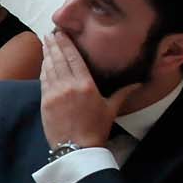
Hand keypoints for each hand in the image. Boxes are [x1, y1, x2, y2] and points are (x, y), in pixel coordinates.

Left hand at [39, 29, 128, 151]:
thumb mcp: (111, 109)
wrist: (76, 148)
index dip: (66, 44)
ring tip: (46, 43)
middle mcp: (68, 85)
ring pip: (49, 68)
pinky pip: (43, 80)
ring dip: (47, 54)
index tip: (60, 33)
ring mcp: (54, 92)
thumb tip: (138, 83)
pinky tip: (44, 63)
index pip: (74, 58)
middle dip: (54, 45)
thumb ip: (122, 93)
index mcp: (86, 84)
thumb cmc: (96, 129)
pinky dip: (43, 69)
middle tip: (50, 34)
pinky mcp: (44, 101)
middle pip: (59, 59)